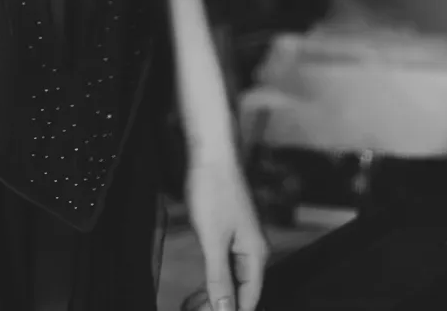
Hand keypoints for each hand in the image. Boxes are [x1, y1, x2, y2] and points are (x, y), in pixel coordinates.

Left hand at [183, 150, 267, 310]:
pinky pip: (224, 264)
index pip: (249, 299)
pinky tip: (198, 286)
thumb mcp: (213, 239)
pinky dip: (212, 277)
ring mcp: (241, 240)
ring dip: (214, 294)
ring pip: (232, 279)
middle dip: (219, 306)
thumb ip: (219, 278)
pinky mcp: (229, 231)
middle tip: (191, 310)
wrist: (211, 152)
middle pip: (241, 291)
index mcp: (256, 255)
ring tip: (190, 304)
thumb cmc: (214, 190)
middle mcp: (253, 250)